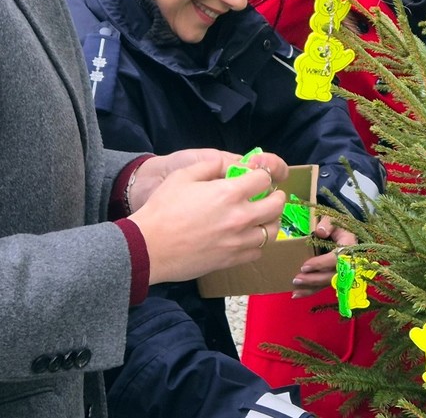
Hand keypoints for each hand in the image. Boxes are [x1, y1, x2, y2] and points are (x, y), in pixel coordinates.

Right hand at [127, 156, 286, 283]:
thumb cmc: (162, 209)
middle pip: (276, 205)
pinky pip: (258, 251)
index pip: (264, 178)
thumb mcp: (183, 176)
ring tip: (261, 217)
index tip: (257, 177)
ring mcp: (238, 241)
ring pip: (272, 231)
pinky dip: (257, 243)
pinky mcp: (232, 260)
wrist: (148, 247)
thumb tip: (227, 166)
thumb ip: (210, 166)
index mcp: (230, 192)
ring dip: (270, 221)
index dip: (262, 175)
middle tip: (269, 196)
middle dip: (275, 196)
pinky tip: (246, 237)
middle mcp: (240, 216)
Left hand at [291, 216, 357, 297]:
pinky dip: (310, 291)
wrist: (343, 231)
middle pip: (333, 276)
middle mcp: (349, 262)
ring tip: (295, 291)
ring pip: (328, 284)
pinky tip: (297, 294)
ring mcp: (342, 271)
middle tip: (297, 279)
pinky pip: (323, 286)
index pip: (337, 259)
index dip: (321, 264)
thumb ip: (327, 223)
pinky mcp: (335, 276)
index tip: (305, 266)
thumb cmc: (336, 225)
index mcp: (349, 246)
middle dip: (314, 280)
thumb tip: (320, 231)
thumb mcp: (333, 219)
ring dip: (311, 288)